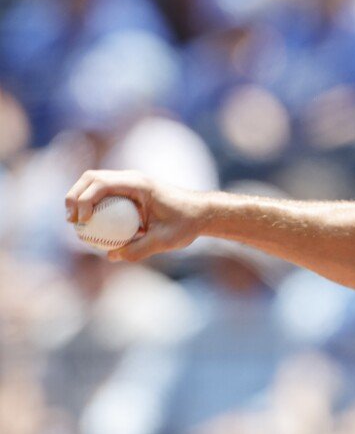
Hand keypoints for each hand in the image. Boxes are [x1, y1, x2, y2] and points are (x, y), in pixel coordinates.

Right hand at [65, 170, 207, 262]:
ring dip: (79, 198)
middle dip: (74, 196)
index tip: (80, 221)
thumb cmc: (187, 224)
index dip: (83, 199)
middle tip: (71, 221)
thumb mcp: (165, 241)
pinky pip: (104, 193)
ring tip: (75, 222)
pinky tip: (89, 225)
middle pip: (91, 178)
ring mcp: (130, 182)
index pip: (101, 183)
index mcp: (139, 184)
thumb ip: (139, 250)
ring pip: (94, 182)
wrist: (203, 212)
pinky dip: (92, 203)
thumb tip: (111, 256)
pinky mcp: (129, 190)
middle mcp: (132, 178)